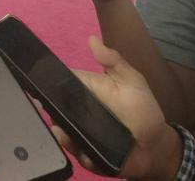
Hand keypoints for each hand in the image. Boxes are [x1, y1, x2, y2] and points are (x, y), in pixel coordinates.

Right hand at [53, 37, 181, 180]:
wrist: (155, 144)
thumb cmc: (142, 109)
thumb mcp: (131, 80)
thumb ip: (113, 61)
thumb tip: (91, 38)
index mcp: (86, 92)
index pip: (60, 85)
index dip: (48, 84)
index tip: (38, 85)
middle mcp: (78, 113)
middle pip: (55, 111)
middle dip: (49, 112)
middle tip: (52, 114)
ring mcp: (81, 135)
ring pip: (61, 134)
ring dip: (62, 135)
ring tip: (66, 134)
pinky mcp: (87, 155)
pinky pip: (76, 155)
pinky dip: (79, 154)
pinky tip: (86, 152)